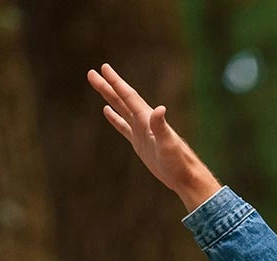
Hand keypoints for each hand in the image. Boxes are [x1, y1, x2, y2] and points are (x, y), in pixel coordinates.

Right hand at [89, 63, 220, 211]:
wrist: (184, 176)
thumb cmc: (178, 162)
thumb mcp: (168, 144)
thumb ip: (161, 127)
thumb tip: (160, 109)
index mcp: (147, 119)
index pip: (128, 96)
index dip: (116, 82)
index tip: (104, 68)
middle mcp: (144, 121)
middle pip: (122, 99)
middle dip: (107, 85)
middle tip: (92, 72)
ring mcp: (141, 131)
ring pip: (121, 109)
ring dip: (109, 97)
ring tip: (98, 84)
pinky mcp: (139, 142)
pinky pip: (123, 126)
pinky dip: (114, 117)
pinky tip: (107, 110)